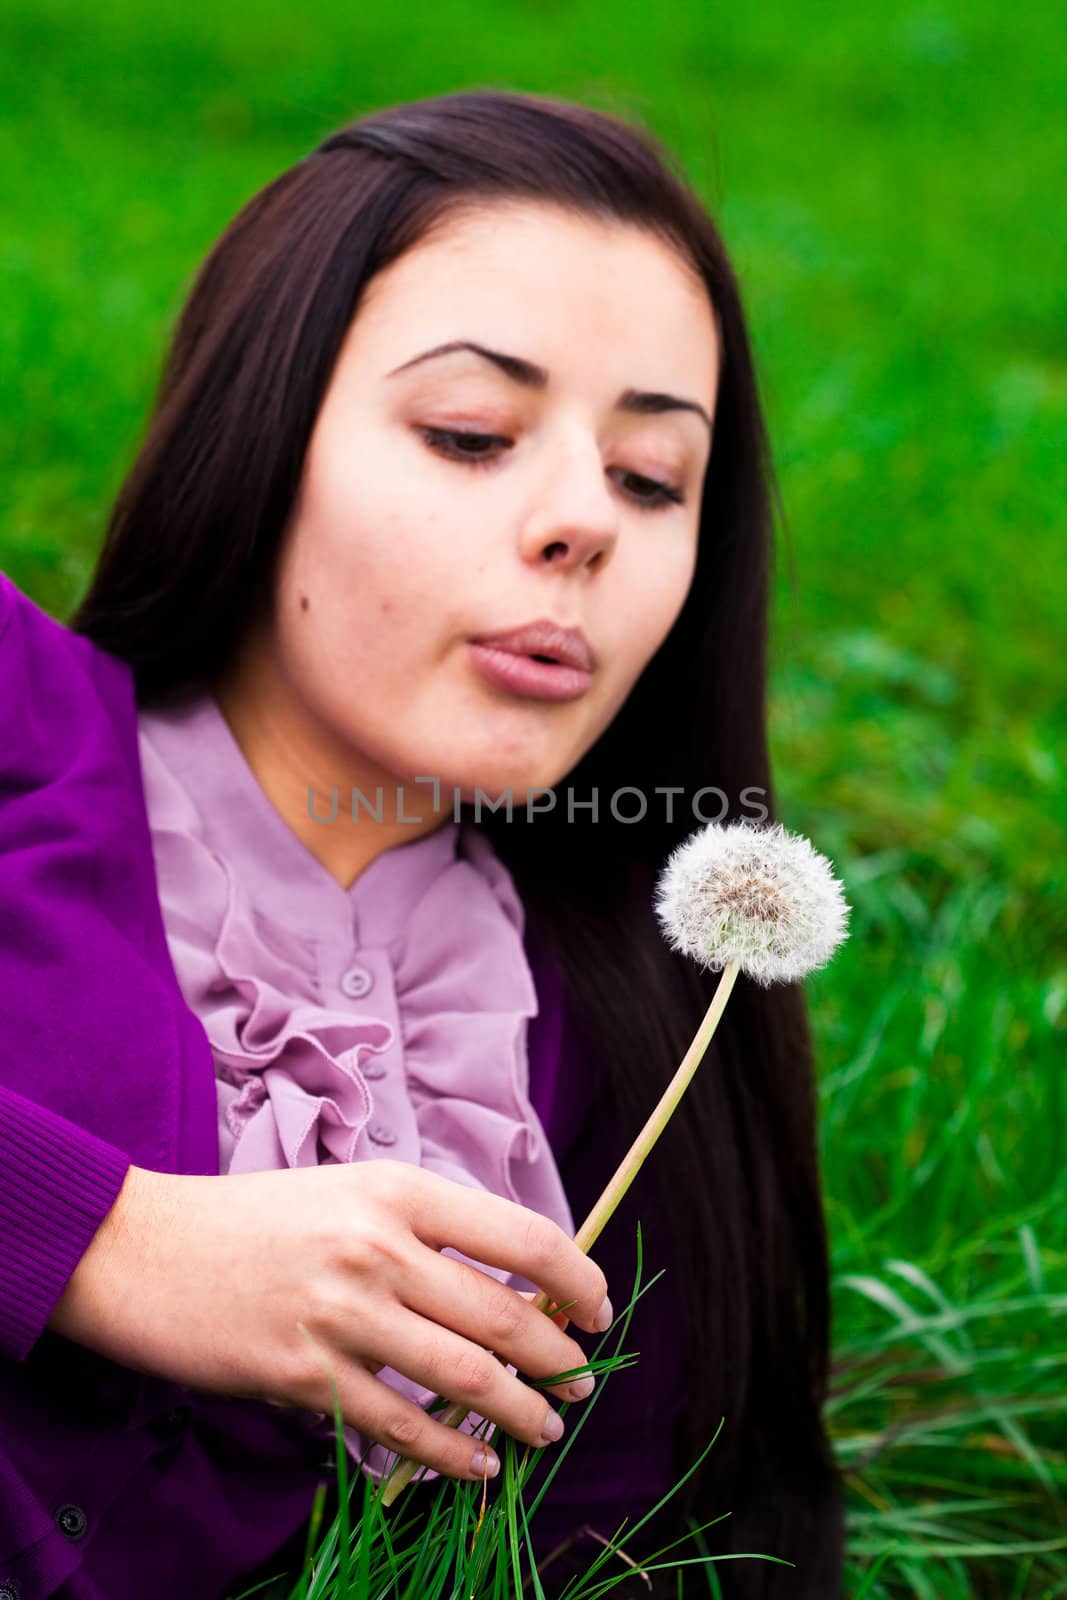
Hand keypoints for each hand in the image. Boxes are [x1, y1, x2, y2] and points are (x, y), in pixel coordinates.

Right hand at [48, 1160, 610, 1481]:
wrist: (143, 1249)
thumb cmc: (254, 1218)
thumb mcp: (350, 1191)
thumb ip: (425, 1230)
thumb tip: (511, 1284)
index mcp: (398, 1191)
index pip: (523, 1236)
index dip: (578, 1279)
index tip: (597, 1308)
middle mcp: (379, 1248)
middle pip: (505, 1315)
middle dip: (558, 1356)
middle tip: (579, 1378)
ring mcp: (342, 1315)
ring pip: (466, 1377)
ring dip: (523, 1411)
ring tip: (547, 1427)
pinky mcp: (304, 1376)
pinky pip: (400, 1427)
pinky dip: (452, 1453)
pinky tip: (478, 1464)